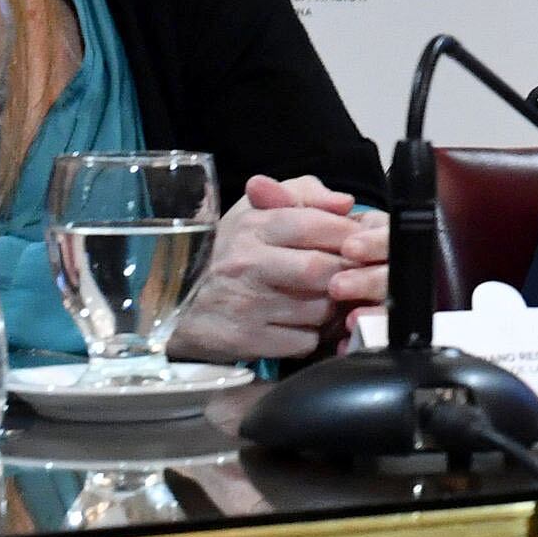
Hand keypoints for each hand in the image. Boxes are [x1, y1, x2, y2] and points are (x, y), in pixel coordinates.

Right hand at [166, 174, 386, 363]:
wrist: (178, 300)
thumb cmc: (232, 250)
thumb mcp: (259, 210)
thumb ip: (305, 195)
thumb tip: (345, 204)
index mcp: (253, 226)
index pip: (313, 224)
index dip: (346, 234)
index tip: (358, 242)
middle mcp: (247, 263)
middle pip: (320, 269)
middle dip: (344, 274)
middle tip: (348, 275)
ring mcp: (246, 304)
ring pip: (318, 309)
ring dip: (330, 307)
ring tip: (321, 299)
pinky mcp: (246, 339)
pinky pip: (304, 341)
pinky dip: (311, 335)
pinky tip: (298, 324)